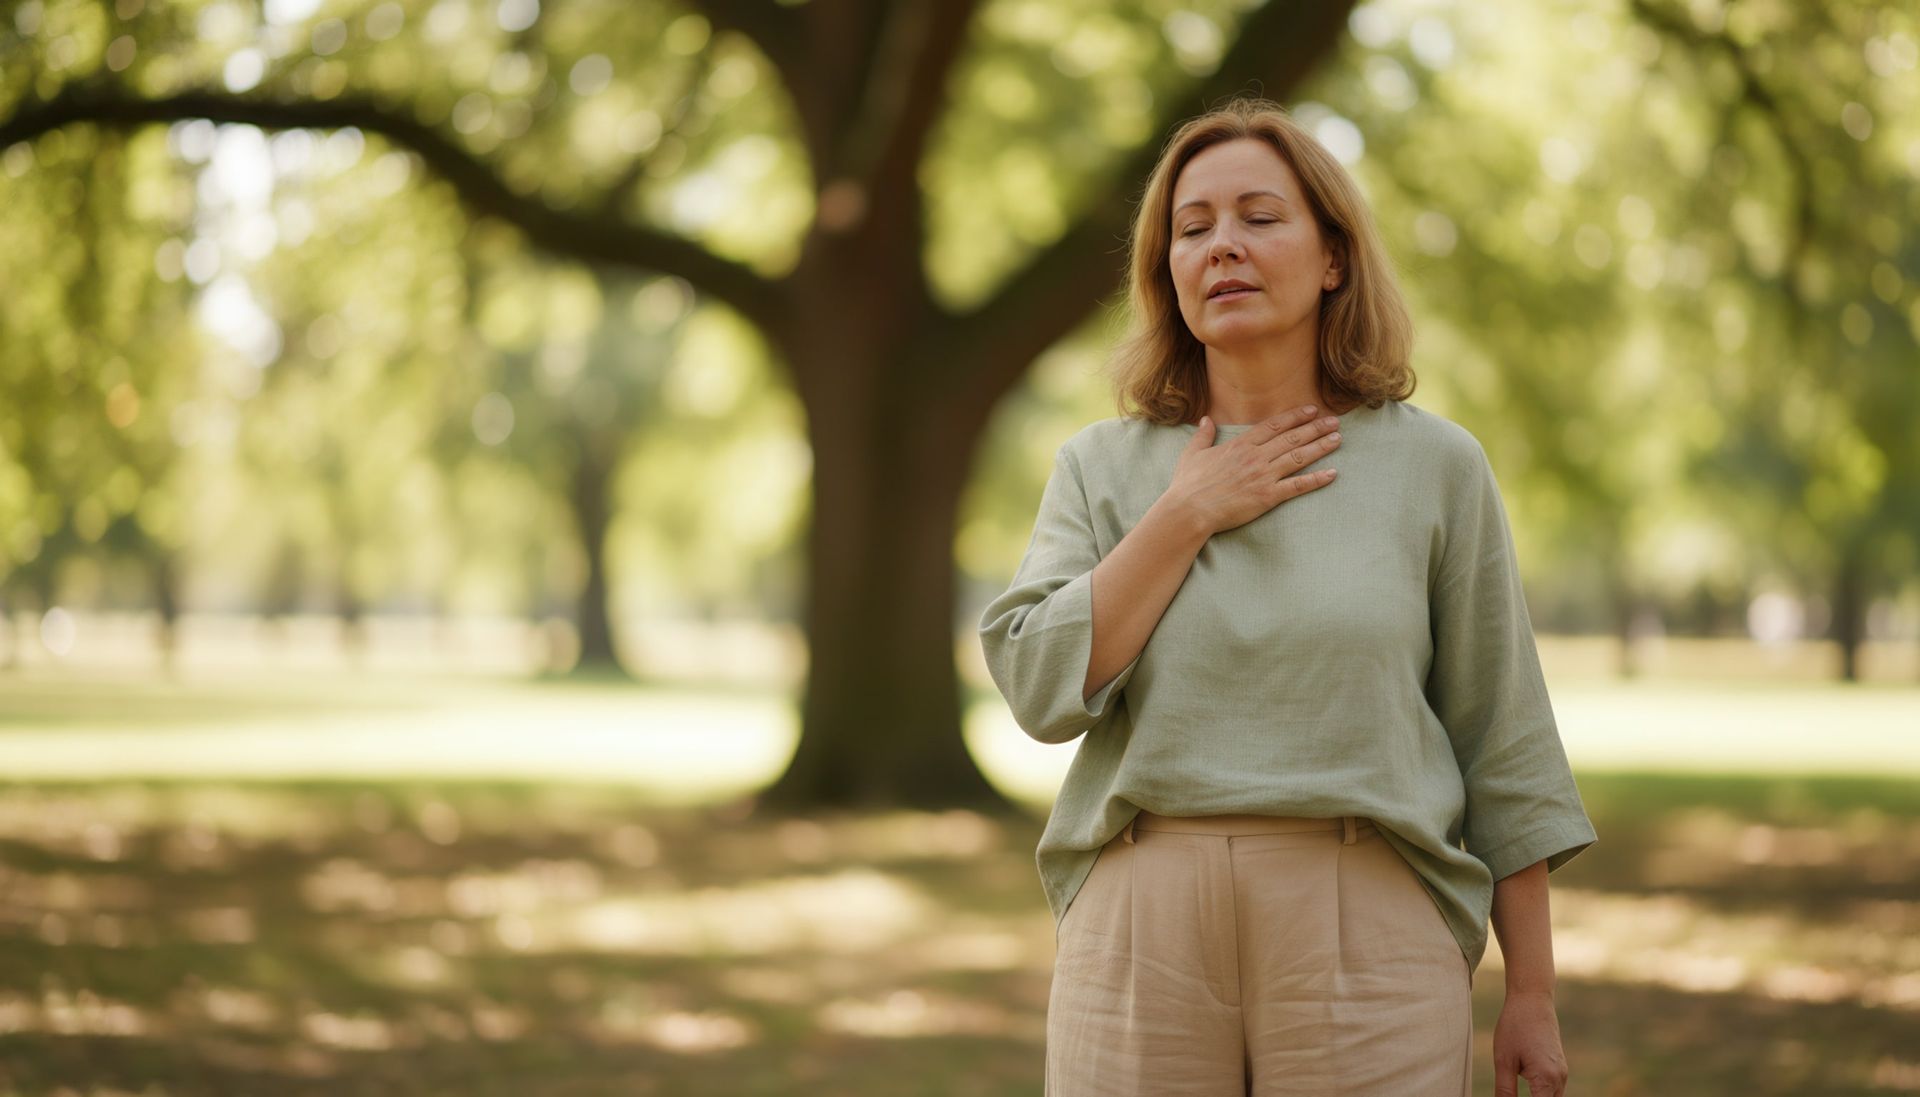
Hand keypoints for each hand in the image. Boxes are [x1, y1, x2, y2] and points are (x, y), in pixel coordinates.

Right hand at [1166, 404, 1341, 534]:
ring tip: (1337, 439)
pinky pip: (1297, 486)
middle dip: (1315, 428)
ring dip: (1320, 447)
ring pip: (1298, 457)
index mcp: (1240, 444)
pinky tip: (1332, 474)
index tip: (1311, 410)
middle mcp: (1256, 456)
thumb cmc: (1188, 484)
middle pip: (1292, 437)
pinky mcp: (1267, 496)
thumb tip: (1206, 420)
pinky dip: (1316, 480)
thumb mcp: (1192, 454)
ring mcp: (1263, 476)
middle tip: (1334, 421)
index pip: (1273, 426)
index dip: (1295, 416)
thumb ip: (1203, 435)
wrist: (1190, 509)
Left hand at [1493, 990, 1568, 1095]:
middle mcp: (1559, 1079)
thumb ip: (1504, 1091)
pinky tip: (1527, 1095)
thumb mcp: (1504, 1060)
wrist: (1532, 999)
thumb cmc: (1515, 1026)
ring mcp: (1562, 1074)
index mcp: (1546, 1079)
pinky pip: (1553, 1092)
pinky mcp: (1559, 1068)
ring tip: (1513, 1094)